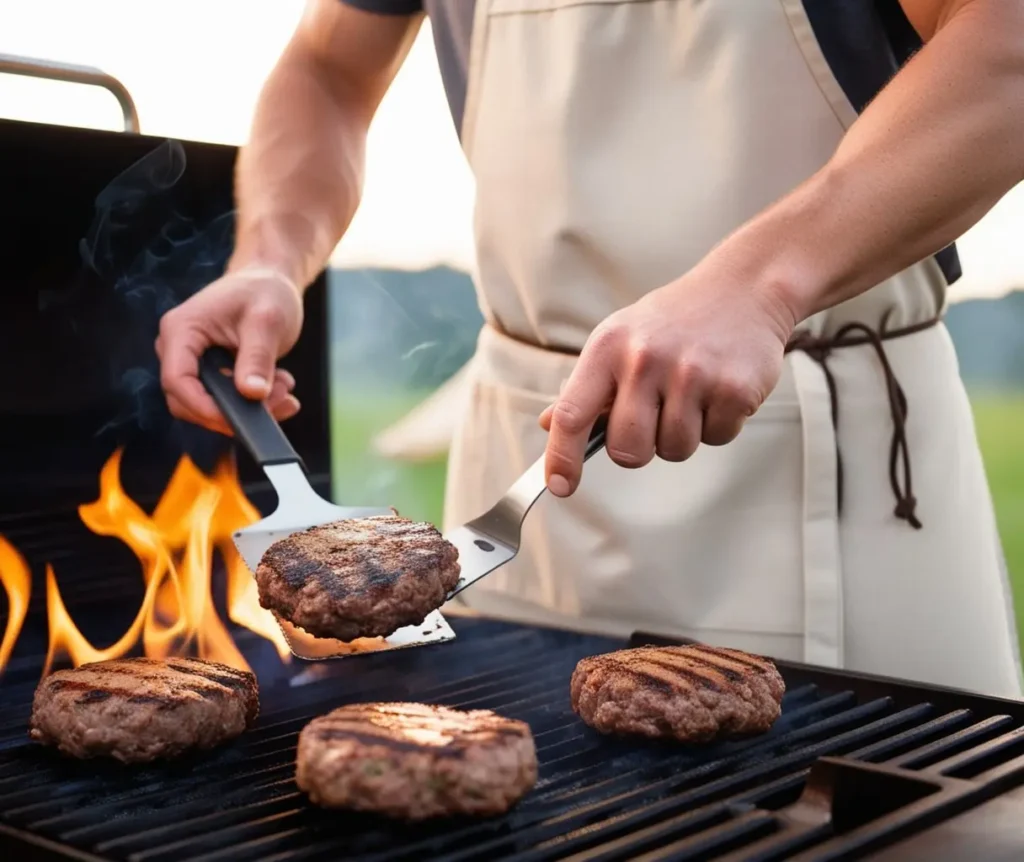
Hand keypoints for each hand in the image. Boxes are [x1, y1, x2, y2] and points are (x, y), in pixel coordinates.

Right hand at [156, 267, 304, 434]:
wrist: (271, 282)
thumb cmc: (265, 292)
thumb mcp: (267, 320)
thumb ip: (258, 357)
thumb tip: (253, 394)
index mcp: (181, 329)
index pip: (177, 379)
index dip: (203, 406)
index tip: (239, 419)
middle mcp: (179, 349)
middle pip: (189, 401)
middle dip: (234, 411)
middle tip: (280, 399)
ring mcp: (194, 364)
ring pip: (210, 407)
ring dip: (251, 409)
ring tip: (286, 388)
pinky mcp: (212, 375)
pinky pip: (226, 403)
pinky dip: (256, 403)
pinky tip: (283, 388)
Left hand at [539, 262, 795, 495]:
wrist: (743, 290)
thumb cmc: (672, 323)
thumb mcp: (619, 339)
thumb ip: (586, 387)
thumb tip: (548, 424)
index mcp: (608, 348)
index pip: (572, 414)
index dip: (562, 457)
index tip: (560, 486)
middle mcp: (645, 359)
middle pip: (627, 450)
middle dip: (639, 448)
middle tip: (653, 418)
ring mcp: (692, 374)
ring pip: (675, 450)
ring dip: (682, 436)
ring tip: (691, 394)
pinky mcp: (735, 389)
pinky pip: (717, 439)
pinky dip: (718, 425)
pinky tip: (717, 390)